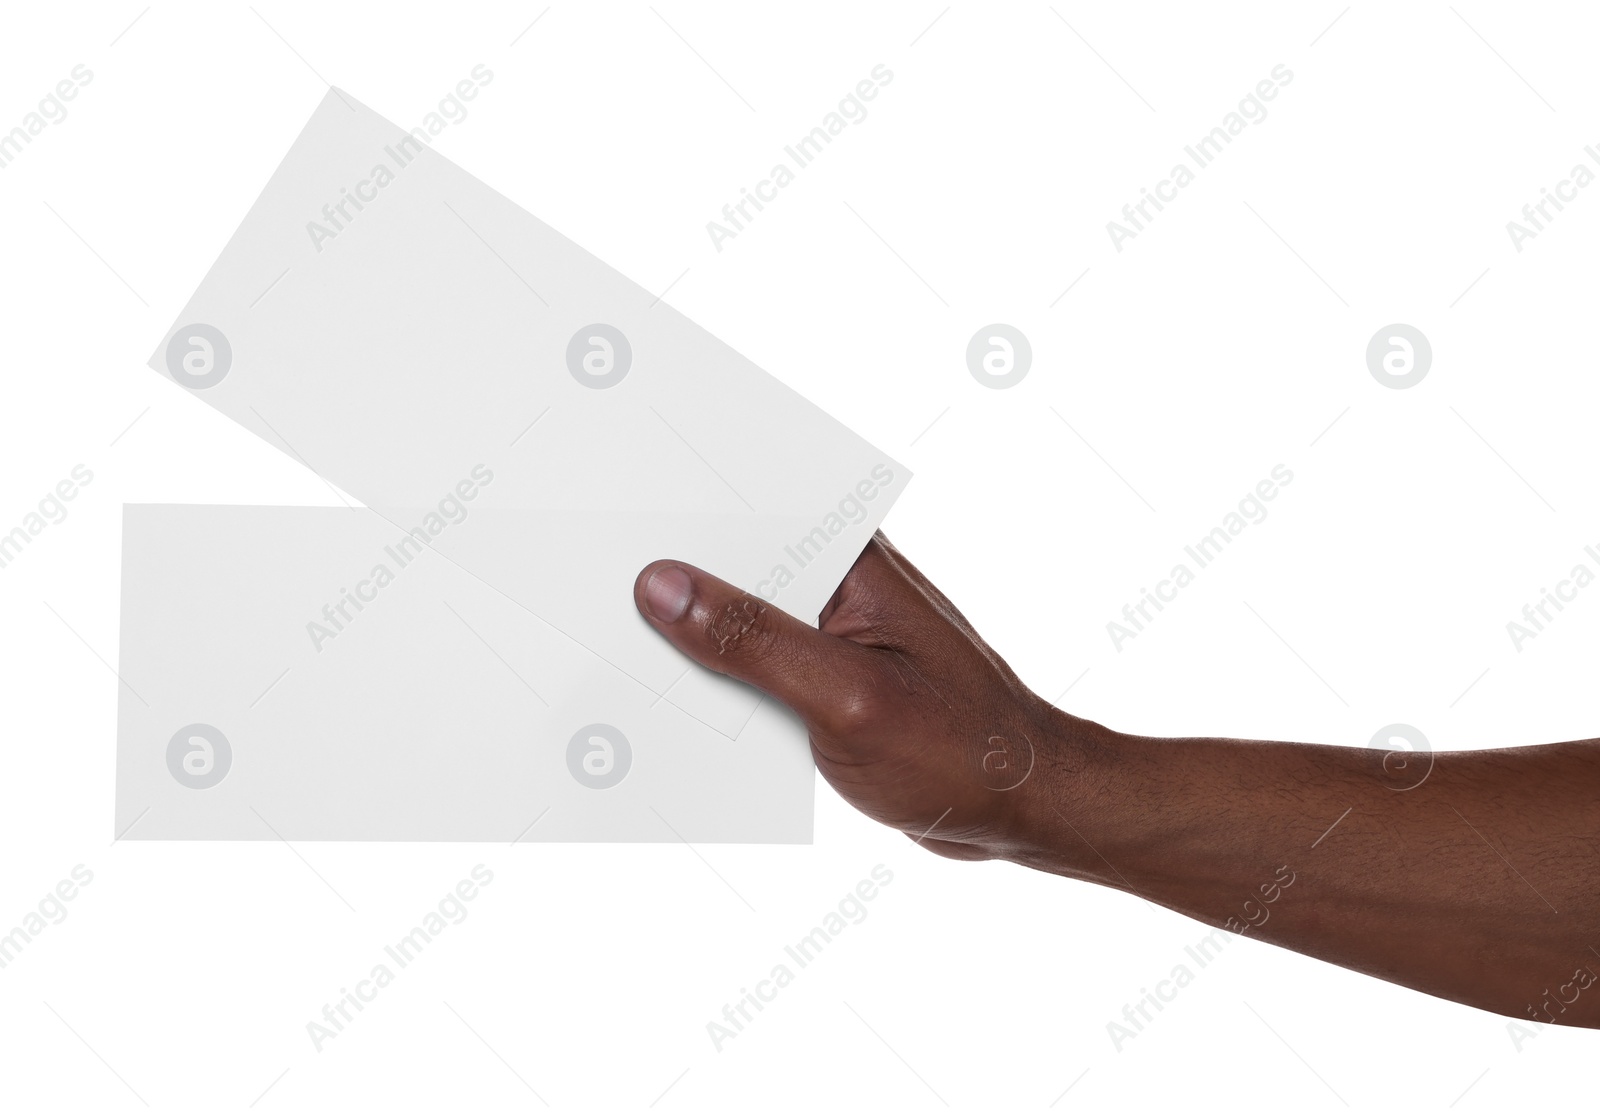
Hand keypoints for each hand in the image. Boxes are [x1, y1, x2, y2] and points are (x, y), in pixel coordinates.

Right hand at [633, 533, 1084, 859]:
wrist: (1025, 810)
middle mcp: (845, 585)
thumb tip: (663, 587)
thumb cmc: (963, 750)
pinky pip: (759, 671)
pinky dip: (721, 686)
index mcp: (857, 561)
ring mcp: (837, 634)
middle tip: (585, 581)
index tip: (614, 503)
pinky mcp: (831, 681)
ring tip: (609, 645)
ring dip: (690, 641)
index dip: (686, 505)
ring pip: (741, 622)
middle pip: (738, 563)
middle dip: (670, 576)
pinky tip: (671, 703)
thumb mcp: (846, 697)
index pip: (757, 506)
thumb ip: (753, 641)